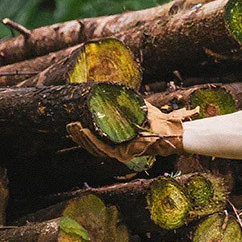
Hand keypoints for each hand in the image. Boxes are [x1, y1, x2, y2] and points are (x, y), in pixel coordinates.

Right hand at [66, 103, 196, 161]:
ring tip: (74, 127)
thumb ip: (126, 101)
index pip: (95, 140)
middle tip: (69, 125)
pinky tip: (85, 132)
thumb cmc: (158, 120)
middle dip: (78, 136)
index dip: (82, 135)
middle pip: (91, 146)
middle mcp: (119, 149)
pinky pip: (105, 149)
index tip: (72, 124)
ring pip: (95, 148)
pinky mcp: (126, 154)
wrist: (172, 129)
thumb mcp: (138, 107)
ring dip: (82, 138)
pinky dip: (93, 141)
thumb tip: (112, 87)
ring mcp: (122, 152)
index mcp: (119, 141)